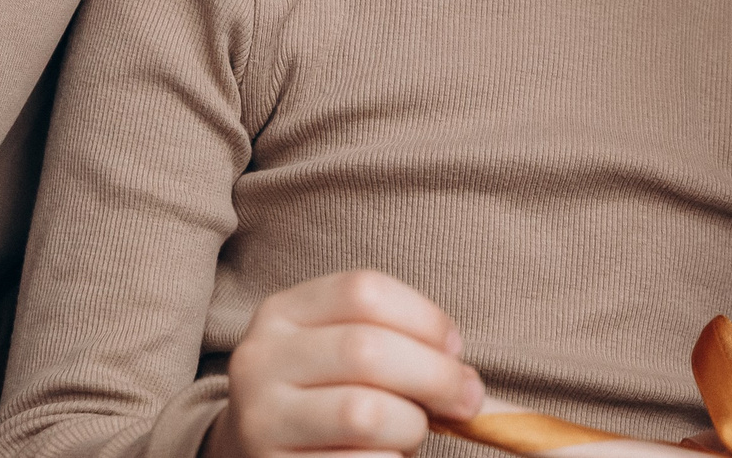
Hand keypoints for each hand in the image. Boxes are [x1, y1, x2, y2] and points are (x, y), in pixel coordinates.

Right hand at [205, 270, 486, 457]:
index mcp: (282, 313)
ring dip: (411, 425)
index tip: (455, 349)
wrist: (259, 452)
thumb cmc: (325, 396)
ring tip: (413, 431)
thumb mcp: (345, 353)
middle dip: (436, 376)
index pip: (363, 291)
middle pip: (367, 349)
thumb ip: (400, 346)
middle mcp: (260, 360)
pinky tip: (385, 455)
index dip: (425, 318)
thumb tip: (473, 386)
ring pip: (364, 412)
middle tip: (467, 400)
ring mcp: (260, 420)